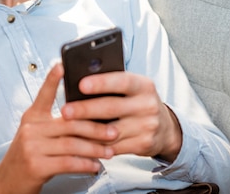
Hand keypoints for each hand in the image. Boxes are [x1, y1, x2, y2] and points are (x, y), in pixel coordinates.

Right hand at [0, 64, 116, 193]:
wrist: (8, 182)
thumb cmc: (29, 155)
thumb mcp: (36, 133)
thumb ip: (56, 122)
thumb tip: (87, 114)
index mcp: (32, 116)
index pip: (44, 93)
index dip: (53, 79)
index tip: (62, 64)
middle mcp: (31, 128)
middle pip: (70, 123)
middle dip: (96, 127)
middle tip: (114, 131)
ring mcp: (32, 147)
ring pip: (72, 144)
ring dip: (94, 149)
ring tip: (109, 151)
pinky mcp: (36, 166)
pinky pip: (68, 162)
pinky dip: (85, 164)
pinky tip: (95, 165)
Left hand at [61, 72, 182, 161]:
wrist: (165, 128)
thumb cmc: (138, 102)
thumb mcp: (132, 89)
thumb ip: (112, 85)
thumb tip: (79, 84)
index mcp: (144, 85)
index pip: (122, 81)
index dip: (101, 83)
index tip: (81, 84)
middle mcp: (148, 104)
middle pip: (111, 107)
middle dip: (85, 109)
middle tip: (65, 111)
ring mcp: (147, 126)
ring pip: (110, 131)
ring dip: (85, 131)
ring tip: (67, 129)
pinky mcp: (143, 144)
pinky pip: (113, 147)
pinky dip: (95, 146)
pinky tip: (81, 143)